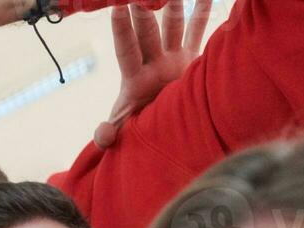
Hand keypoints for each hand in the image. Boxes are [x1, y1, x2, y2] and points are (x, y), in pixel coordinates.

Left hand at [93, 0, 211, 148]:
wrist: (169, 137)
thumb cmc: (143, 135)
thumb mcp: (124, 135)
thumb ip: (109, 134)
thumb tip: (102, 136)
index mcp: (135, 80)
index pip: (126, 50)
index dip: (121, 30)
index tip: (117, 9)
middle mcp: (153, 63)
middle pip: (147, 32)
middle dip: (143, 10)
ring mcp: (172, 59)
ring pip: (172, 25)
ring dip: (172, 4)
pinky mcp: (190, 60)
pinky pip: (196, 32)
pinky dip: (201, 12)